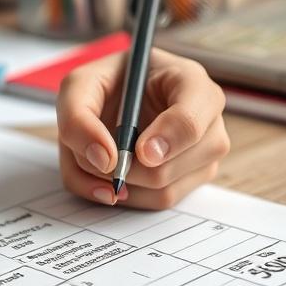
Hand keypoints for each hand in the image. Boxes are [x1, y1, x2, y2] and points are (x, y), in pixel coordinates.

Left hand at [56, 49, 229, 208]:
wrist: (114, 95)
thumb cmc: (103, 84)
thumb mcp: (77, 86)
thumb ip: (78, 118)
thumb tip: (105, 162)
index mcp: (189, 82)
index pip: (190, 121)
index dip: (164, 140)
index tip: (139, 151)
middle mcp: (207, 121)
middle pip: (170, 168)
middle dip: (124, 168)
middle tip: (101, 150)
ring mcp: (203, 155)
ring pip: (163, 192)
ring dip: (120, 183)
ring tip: (108, 153)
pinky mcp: (191, 180)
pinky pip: (155, 204)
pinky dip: (124, 193)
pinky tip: (115, 170)